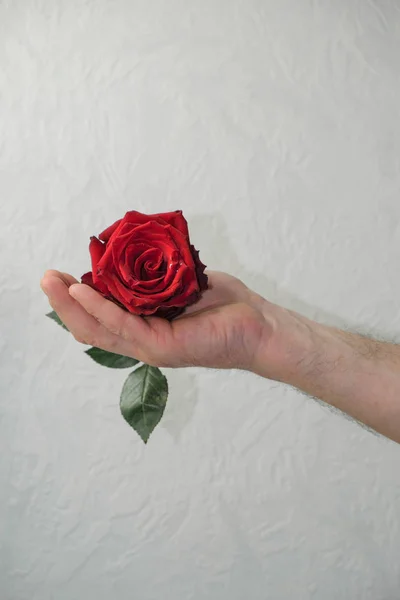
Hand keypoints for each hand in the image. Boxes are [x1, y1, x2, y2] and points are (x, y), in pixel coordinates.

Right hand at [40, 270, 271, 370]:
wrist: (259, 325)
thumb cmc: (223, 305)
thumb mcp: (179, 283)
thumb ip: (152, 276)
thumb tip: (128, 255)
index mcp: (144, 329)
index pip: (100, 320)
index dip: (76, 301)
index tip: (61, 275)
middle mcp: (143, 341)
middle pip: (90, 328)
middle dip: (64, 303)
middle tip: (46, 277)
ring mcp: (151, 348)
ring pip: (99, 329)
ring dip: (72, 304)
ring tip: (52, 280)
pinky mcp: (164, 348)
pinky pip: (123, 325)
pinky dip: (100, 307)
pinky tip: (83, 289)